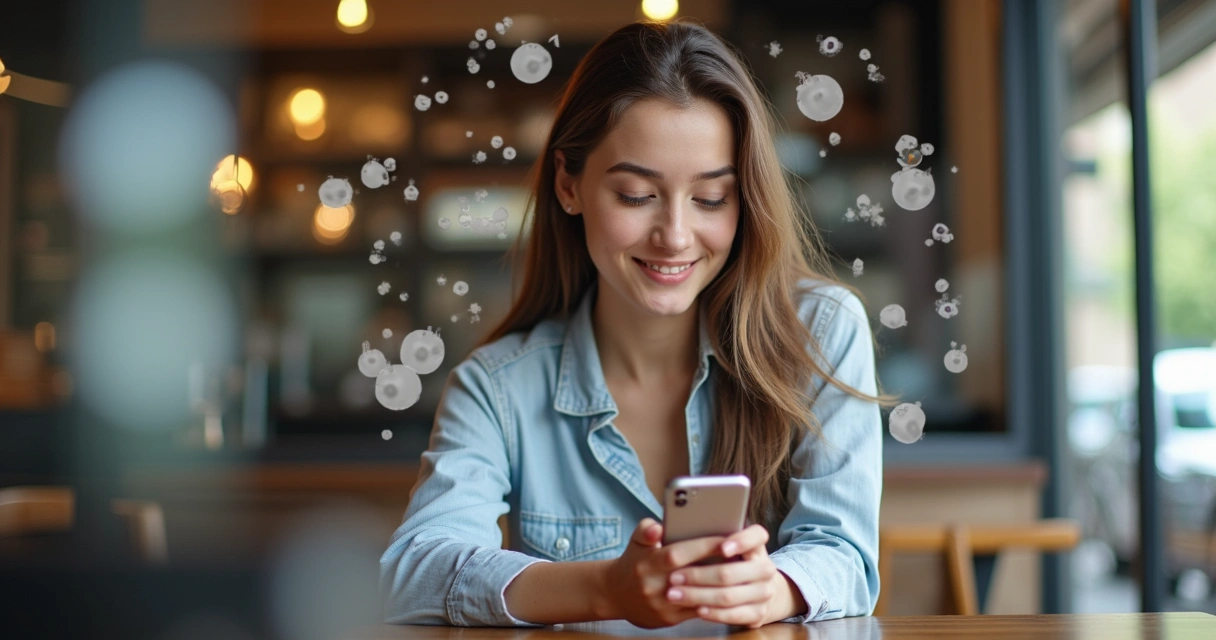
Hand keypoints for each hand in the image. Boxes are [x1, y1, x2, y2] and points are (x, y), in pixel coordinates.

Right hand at [601, 518, 732, 628]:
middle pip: (689, 576)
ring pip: (696, 598)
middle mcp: (653, 585)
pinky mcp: (668, 619)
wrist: (615, 594)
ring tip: (740, 576)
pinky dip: (713, 603)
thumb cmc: (634, 561)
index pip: (678, 553)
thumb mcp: (636, 540)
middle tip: (740, 556)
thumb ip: (647, 529)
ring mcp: (661, 605)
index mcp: (648, 562)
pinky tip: (728, 593)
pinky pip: (695, 612)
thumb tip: (658, 527)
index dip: (703, 546)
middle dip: (717, 565)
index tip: (725, 538)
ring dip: (719, 587)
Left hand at [664, 524, 782, 627]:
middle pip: (732, 571)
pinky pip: (735, 615)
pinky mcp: (758, 611)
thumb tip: (654, 529)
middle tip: (673, 577)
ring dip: (699, 595)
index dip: (740, 541)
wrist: (751, 586)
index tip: (721, 548)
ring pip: (729, 595)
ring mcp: (764, 590)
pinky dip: (714, 612)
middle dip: (700, 575)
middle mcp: (763, 565)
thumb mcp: (708, 539)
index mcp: (755, 542)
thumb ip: (681, 530)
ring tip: (674, 594)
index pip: (757, 536)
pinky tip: (696, 609)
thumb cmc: (722, 558)